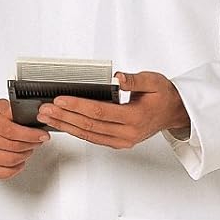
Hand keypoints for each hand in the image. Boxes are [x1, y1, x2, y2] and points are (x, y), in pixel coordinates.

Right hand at [0, 97, 49, 178]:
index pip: (11, 131)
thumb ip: (9, 109)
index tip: (41, 135)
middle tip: (37, 141)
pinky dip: (16, 169)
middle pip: (13, 147)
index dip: (30, 135)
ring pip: (10, 161)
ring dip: (25, 156)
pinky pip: (3, 173)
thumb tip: (28, 116)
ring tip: (28, 149)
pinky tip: (19, 161)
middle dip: (30, 144)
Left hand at [36, 70, 190, 148]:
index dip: (78, 106)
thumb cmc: (164, 96)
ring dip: (66, 126)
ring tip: (48, 117)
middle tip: (46, 109)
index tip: (60, 100)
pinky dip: (76, 131)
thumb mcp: (153, 81)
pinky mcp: (118, 142)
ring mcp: (122, 141)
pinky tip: (64, 124)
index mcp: (135, 118)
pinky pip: (93, 138)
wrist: (173, 113)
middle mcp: (127, 133)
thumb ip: (135, 80)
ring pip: (88, 135)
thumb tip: (118, 77)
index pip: (100, 112)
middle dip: (65, 116)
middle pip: (89, 125)